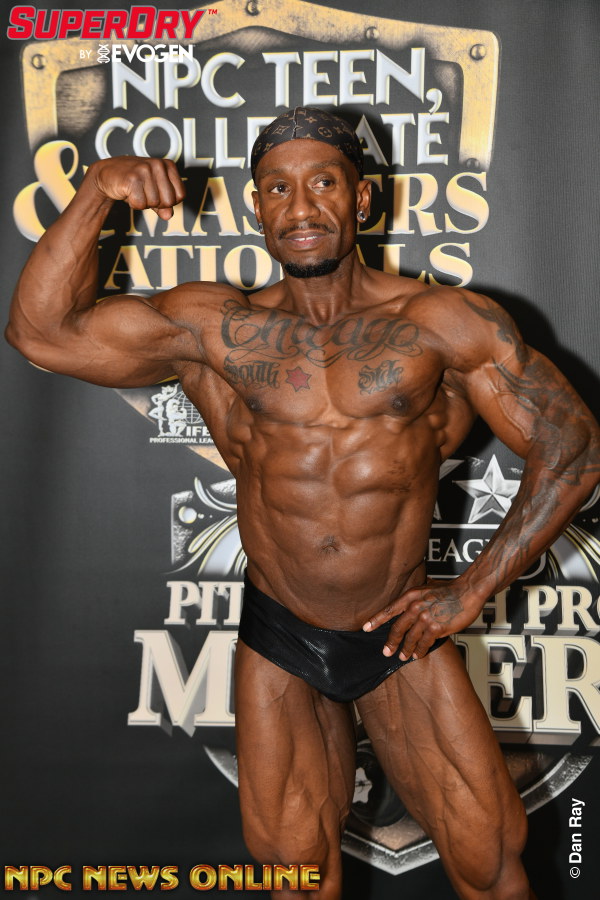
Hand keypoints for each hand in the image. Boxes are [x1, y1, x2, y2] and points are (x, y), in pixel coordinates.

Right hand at [88, 156, 185, 219]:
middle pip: (169, 201)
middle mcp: (158, 165)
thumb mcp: (153, 191)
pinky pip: (140, 204)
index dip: (168, 201)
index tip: (156, 194)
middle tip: (144, 193)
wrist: (107, 174)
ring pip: (154, 203)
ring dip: (142, 203)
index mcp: (168, 165)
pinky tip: (128, 192)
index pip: (181, 195)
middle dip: (156, 203)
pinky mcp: (132, 179)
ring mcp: (145, 170)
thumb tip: (168, 215)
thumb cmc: (133, 182)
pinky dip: (133, 204)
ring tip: (135, 191)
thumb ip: (164, 205)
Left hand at [362, 580, 478, 659]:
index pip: (389, 609)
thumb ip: (416, 600)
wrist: (468, 591)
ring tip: (402, 655)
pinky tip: (417, 654)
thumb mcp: (427, 589)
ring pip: (410, 638)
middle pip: (397, 628)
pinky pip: (424, 643)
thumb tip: (408, 609)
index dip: (376, 620)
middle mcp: (415, 606)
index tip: (366, 628)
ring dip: (405, 649)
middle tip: (386, 651)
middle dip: (390, 642)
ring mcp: (425, 617)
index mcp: (411, 596)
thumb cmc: (450, 590)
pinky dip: (420, 650)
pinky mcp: (436, 628)